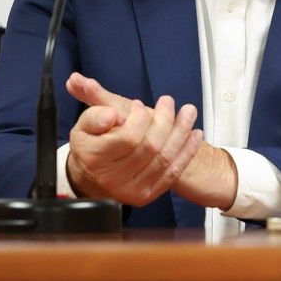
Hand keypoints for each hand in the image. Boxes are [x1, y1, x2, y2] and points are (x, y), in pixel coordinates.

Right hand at [64, 74, 202, 205]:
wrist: (95, 176)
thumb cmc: (94, 144)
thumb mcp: (86, 123)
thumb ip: (92, 104)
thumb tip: (85, 85)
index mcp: (94, 158)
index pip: (127, 137)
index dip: (139, 118)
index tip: (140, 105)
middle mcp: (111, 178)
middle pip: (150, 146)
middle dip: (164, 120)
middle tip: (168, 101)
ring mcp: (130, 189)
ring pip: (164, 158)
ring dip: (181, 132)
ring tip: (189, 111)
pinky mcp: (146, 195)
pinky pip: (172, 173)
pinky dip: (187, 152)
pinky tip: (195, 134)